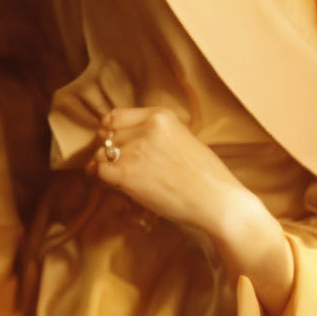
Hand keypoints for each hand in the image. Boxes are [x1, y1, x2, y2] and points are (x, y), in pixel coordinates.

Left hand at [89, 106, 293, 315]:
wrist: (216, 199)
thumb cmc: (204, 174)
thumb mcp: (181, 137)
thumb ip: (155, 133)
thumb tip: (125, 140)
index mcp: (160, 115)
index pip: (116, 116)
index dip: (109, 130)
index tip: (110, 141)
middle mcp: (146, 127)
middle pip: (108, 136)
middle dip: (107, 151)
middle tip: (112, 164)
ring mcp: (135, 150)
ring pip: (101, 154)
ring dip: (104, 166)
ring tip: (113, 178)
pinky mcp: (127, 173)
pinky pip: (100, 172)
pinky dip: (102, 180)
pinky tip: (113, 186)